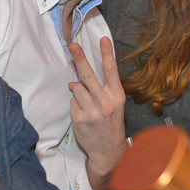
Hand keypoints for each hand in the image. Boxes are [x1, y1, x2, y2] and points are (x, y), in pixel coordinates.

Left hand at [68, 37, 126, 181]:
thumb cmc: (111, 123)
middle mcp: (105, 102)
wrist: (108, 150)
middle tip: (73, 46)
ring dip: (77, 89)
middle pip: (89, 76)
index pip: (111, 71)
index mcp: (117, 96)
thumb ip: (101, 90)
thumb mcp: (114, 105)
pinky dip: (75, 103)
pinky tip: (82, 112)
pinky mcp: (79, 118)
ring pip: (77, 88)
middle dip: (80, 59)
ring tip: (85, 100)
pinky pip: (72, 101)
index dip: (107, 54)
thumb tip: (78, 79)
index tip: (103, 39)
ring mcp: (91, 111)